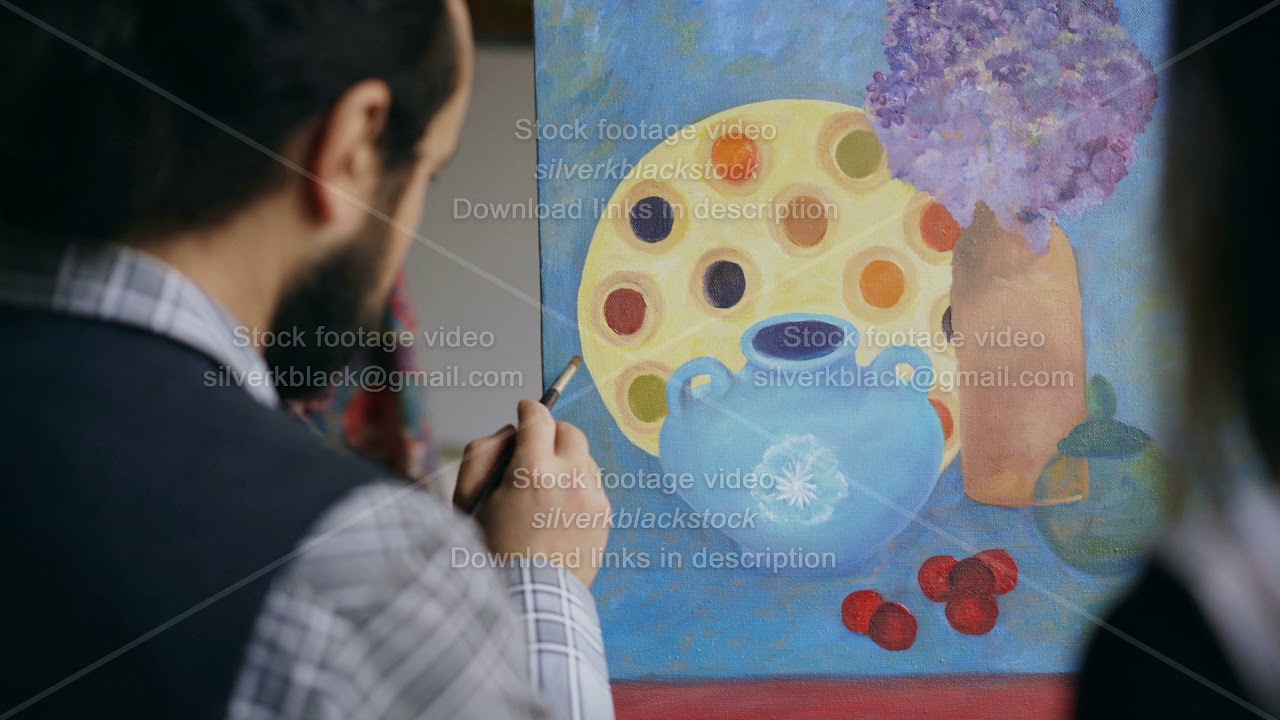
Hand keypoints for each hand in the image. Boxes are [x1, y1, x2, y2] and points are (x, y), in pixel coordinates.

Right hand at [454, 400, 610, 586]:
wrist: (527, 600)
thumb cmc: (491, 550)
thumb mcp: (469, 501)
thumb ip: (485, 453)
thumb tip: (514, 430)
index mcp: (533, 473)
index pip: (538, 418)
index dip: (529, 409)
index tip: (525, 409)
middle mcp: (570, 480)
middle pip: (569, 431)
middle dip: (551, 433)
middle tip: (535, 446)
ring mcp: (592, 498)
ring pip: (584, 457)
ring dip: (566, 460)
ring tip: (545, 486)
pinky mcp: (604, 516)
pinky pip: (594, 483)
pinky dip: (578, 485)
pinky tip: (559, 507)